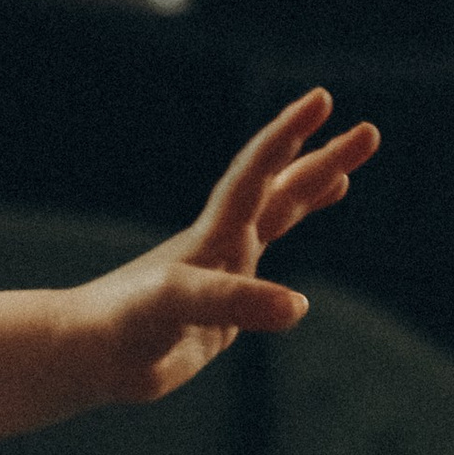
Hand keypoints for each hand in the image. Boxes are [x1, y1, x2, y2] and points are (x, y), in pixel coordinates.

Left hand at [69, 87, 378, 406]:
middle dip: (322, 160)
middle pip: (280, 190)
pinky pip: (264, 286)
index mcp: (214, 235)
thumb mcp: (177, 305)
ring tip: (344, 175)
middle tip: (368, 132)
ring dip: (308, 198)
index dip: (288, 136)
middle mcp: (222, 247)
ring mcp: (221, 277)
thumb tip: (298, 307)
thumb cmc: (121, 321)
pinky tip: (293, 294)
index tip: (321, 100)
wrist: (85, 354)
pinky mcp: (220, 316)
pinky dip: (286, 276)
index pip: (257, 174)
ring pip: (274, 227)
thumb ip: (235, 301)